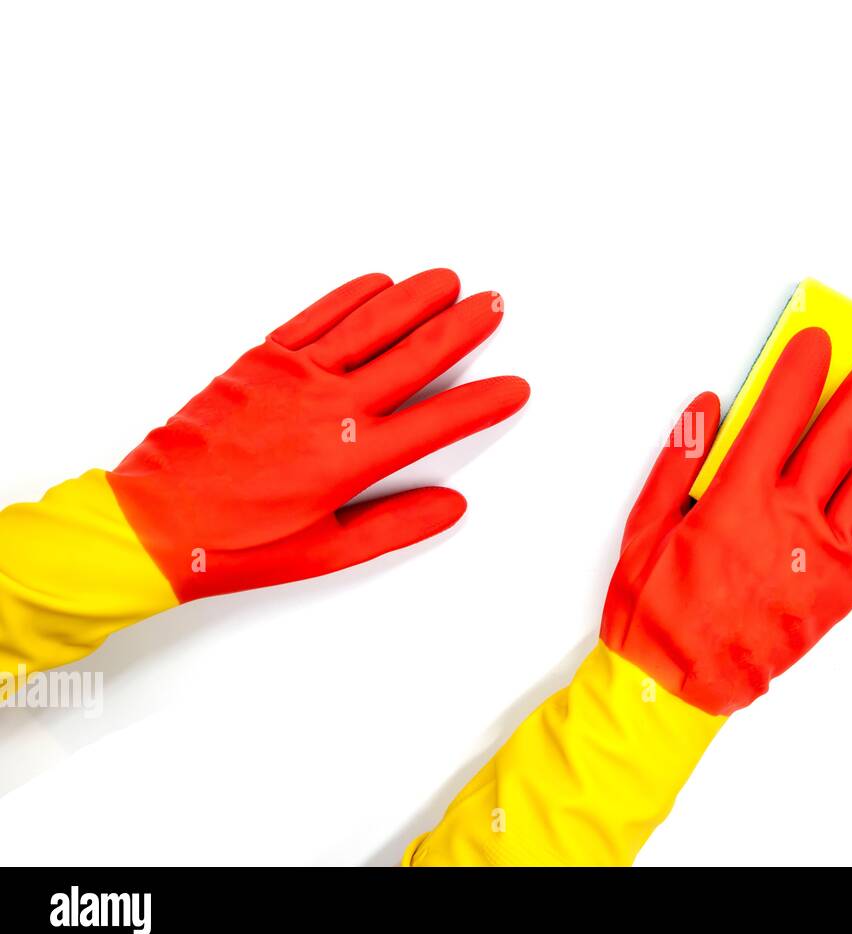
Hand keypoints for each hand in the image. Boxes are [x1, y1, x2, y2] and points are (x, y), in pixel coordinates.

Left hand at [107, 268, 527, 599]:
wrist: (154, 521)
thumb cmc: (235, 543)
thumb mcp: (327, 553)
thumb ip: (395, 525)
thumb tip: (450, 506)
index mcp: (351, 459)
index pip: (439, 421)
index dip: (483, 402)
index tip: (514, 388)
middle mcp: (330, 407)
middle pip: (414, 355)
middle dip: (463, 326)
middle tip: (494, 304)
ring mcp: (294, 377)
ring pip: (370, 323)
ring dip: (415, 297)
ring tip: (450, 280)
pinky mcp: (261, 361)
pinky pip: (317, 317)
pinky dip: (352, 296)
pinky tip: (379, 282)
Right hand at [601, 328, 851, 714]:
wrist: (674, 687)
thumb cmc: (657, 610)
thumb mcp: (644, 525)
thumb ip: (678, 460)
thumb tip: (709, 407)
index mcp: (737, 498)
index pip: (778, 414)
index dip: (800, 372)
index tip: (817, 343)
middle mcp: (788, 520)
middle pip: (840, 438)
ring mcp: (822, 557)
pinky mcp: (841, 593)